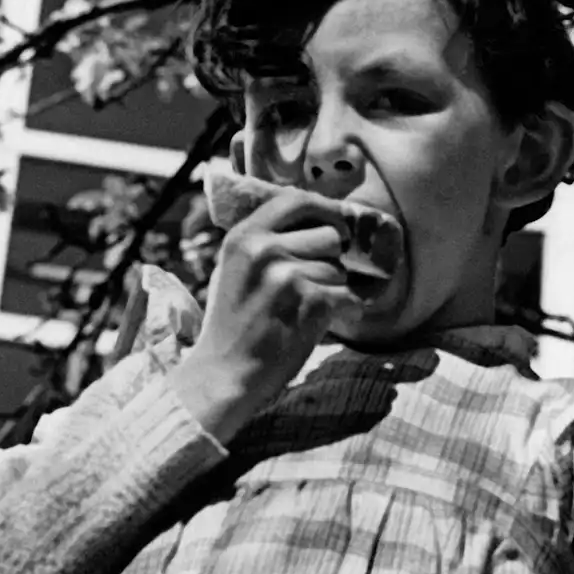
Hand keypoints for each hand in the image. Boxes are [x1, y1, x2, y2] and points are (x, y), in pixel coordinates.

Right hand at [170, 186, 362, 442]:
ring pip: (340, 270)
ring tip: (304, 309)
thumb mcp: (235, 268)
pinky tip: (321, 322)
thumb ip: (266, 240)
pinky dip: (344, 310)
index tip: (338, 223)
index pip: (296, 200)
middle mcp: (264, 249)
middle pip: (329, 236)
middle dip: (331, 259)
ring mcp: (287, 275)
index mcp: (243, 235)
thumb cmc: (233, 323)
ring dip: (334, 290)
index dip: (326, 209)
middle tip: (315, 283)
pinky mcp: (310, 302)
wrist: (225, 372)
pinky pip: (348, 296)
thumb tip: (318, 221)